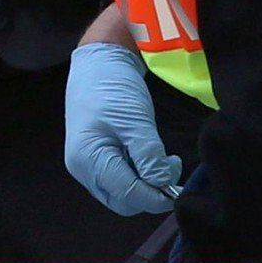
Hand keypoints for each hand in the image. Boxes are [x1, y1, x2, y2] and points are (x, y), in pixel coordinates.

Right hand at [64, 41, 181, 216]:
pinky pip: (119, 179)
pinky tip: (151, 157)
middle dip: (150, 193)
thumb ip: (149, 156)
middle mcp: (83, 168)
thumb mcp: (136, 121)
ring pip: (121, 192)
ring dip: (146, 184)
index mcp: (88, 159)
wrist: (98, 62)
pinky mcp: (95, 158)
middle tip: (172, 171)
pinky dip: (139, 174)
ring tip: (165, 161)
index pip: (127, 194)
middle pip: (122, 200)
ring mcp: (87, 164)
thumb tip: (163, 185)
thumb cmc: (113, 87)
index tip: (178, 189)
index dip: (155, 197)